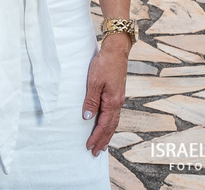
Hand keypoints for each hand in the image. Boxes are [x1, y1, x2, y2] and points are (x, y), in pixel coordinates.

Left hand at [83, 35, 128, 155]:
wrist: (116, 51)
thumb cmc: (104, 64)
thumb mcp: (94, 82)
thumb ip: (91, 100)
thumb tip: (87, 117)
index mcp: (113, 102)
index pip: (104, 125)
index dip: (96, 137)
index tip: (89, 147)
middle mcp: (117, 103)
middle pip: (110, 127)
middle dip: (102, 140)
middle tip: (95, 152)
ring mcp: (117, 99)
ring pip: (113, 121)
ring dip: (106, 134)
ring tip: (101, 144)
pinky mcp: (116, 94)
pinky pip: (113, 114)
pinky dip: (109, 123)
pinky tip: (105, 125)